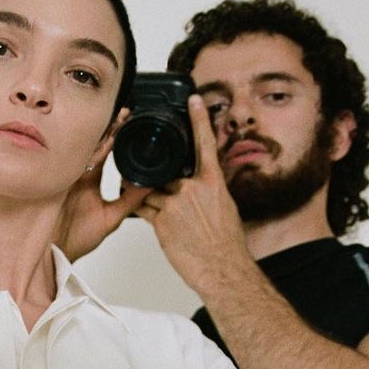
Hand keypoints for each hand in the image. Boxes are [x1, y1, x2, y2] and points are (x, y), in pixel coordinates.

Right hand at [55, 111, 151, 261]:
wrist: (52, 254)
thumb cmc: (76, 240)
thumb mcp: (110, 219)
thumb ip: (130, 201)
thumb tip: (150, 186)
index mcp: (90, 182)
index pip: (106, 154)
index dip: (117, 139)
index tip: (130, 123)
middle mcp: (77, 175)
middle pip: (93, 146)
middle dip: (108, 130)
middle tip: (123, 113)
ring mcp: (65, 175)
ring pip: (81, 149)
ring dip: (95, 135)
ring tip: (111, 119)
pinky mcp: (55, 180)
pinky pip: (68, 160)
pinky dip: (79, 149)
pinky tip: (91, 138)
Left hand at [134, 95, 249, 297]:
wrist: (221, 268)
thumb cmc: (226, 244)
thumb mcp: (225, 208)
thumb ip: (209, 191)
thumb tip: (203, 184)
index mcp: (212, 183)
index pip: (204, 144)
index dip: (198, 120)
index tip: (193, 100)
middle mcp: (193, 189)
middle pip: (166, 172)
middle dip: (163, 181)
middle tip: (170, 196)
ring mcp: (175, 204)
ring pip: (150, 190)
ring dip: (149, 197)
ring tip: (165, 213)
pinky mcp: (161, 221)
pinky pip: (142, 209)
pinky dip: (143, 211)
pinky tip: (156, 222)